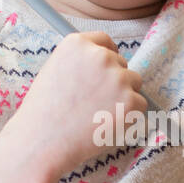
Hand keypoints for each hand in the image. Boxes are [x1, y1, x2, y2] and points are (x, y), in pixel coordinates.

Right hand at [0, 31, 147, 179]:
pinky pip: (140, 105)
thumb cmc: (44, 113)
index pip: (104, 41)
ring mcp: (118, 77)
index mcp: (77, 44)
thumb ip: (79, 63)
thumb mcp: (53, 71)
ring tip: (97, 115)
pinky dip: (129, 117)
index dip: (107, 56)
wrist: (43, 141)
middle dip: (113, 81)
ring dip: (123, 97)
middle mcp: (100, 56)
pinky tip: (106, 125)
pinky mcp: (131, 101)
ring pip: (133, 83)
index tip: (106, 70)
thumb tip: (101, 65)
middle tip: (94, 104)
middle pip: (121, 63)